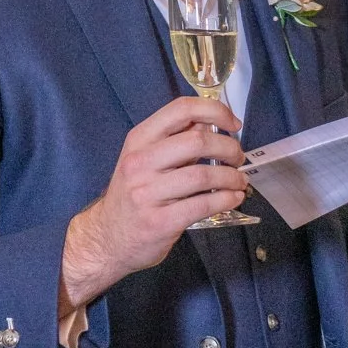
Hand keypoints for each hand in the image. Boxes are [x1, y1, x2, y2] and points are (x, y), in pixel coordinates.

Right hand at [59, 96, 245, 312]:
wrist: (107, 238)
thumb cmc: (132, 195)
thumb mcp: (145, 160)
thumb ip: (175, 141)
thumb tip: (212, 124)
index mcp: (139, 139)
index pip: (180, 109)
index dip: (214, 111)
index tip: (233, 123)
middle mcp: (140, 162)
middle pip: (197, 141)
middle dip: (229, 147)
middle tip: (238, 158)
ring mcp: (147, 193)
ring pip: (203, 175)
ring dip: (232, 177)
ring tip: (239, 181)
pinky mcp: (160, 221)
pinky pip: (203, 205)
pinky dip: (227, 199)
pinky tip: (233, 198)